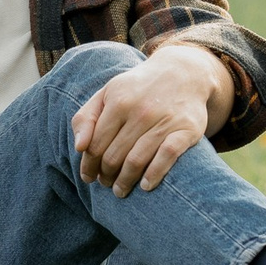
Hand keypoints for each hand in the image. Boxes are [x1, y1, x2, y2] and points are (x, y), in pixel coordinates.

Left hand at [69, 44, 230, 195]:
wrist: (182, 73)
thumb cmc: (138, 89)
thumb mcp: (108, 93)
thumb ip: (87, 117)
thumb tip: (79, 147)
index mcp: (118, 101)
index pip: (95, 144)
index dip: (89, 165)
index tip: (88, 177)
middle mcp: (140, 111)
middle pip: (113, 155)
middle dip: (106, 175)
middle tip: (106, 184)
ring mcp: (164, 120)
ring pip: (136, 160)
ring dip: (125, 181)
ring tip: (120, 191)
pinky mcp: (186, 129)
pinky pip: (166, 157)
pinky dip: (154, 174)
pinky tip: (145, 185)